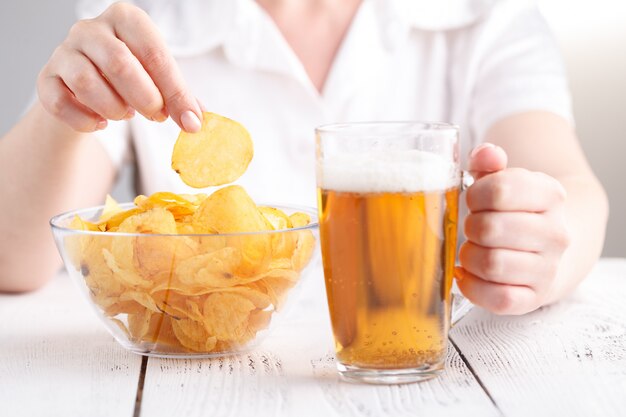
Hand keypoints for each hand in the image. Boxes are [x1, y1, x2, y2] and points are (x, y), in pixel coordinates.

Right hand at [37, 2, 201, 132]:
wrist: (86, 87)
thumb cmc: (130, 78)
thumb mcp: (158, 79)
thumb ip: (178, 96)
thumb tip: (195, 120)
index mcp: (126, 19)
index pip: (153, 51)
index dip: (174, 90)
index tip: (189, 120)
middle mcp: (90, 29)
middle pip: (119, 63)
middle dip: (145, 98)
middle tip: (157, 117)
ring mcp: (64, 52)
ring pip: (86, 82)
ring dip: (114, 109)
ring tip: (126, 115)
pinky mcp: (46, 78)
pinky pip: (59, 102)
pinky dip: (84, 120)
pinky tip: (100, 123)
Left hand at [456, 143, 570, 314]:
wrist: (549, 251)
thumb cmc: (514, 212)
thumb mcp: (504, 180)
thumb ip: (488, 162)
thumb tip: (486, 154)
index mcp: (550, 195)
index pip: (499, 190)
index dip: (474, 195)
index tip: (474, 201)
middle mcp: (555, 233)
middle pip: (489, 229)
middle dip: (470, 227)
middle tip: (472, 227)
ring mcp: (547, 268)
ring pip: (490, 264)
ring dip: (468, 256)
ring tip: (472, 250)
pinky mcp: (533, 298)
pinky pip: (497, 298)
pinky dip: (472, 287)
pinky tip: (467, 274)